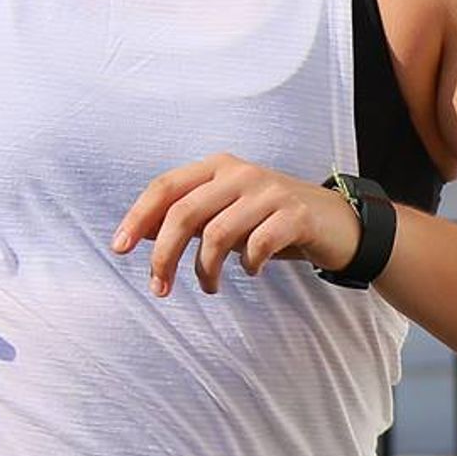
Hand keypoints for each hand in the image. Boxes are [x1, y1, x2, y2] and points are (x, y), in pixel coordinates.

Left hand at [113, 154, 361, 296]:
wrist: (337, 221)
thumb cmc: (273, 219)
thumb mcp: (227, 213)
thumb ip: (189, 218)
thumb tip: (144, 231)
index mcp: (217, 168)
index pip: (165, 187)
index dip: (138, 217)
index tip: (119, 249)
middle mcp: (240, 173)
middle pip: (185, 213)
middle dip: (165, 256)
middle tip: (160, 288)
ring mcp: (269, 191)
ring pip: (217, 234)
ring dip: (206, 270)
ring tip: (211, 287)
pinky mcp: (295, 215)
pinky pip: (257, 246)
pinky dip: (248, 266)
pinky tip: (252, 272)